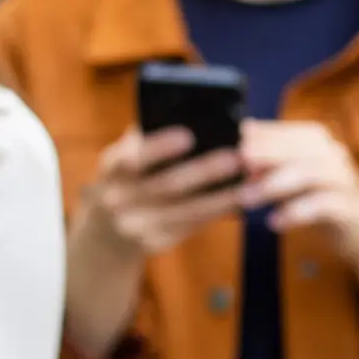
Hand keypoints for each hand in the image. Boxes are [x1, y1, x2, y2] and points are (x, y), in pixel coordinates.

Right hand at [66, 127, 246, 358]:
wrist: (107, 230)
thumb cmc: (130, 177)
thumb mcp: (126, 156)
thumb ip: (148, 137)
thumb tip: (194, 113)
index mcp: (111, 169)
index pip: (132, 158)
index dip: (159, 148)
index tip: (188, 135)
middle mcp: (117, 200)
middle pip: (166, 186)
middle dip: (204, 171)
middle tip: (237, 157)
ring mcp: (135, 226)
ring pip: (185, 212)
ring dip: (221, 197)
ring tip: (251, 183)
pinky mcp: (155, 244)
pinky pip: (191, 227)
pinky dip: (217, 212)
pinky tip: (240, 200)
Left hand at [235, 118, 358, 299]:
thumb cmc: (319, 199)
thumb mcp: (292, 176)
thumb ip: (271, 157)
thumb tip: (245, 133)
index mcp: (321, 144)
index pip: (292, 132)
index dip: (267, 134)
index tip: (240, 140)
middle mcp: (335, 157)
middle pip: (301, 149)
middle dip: (268, 154)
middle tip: (241, 163)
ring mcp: (344, 182)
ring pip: (310, 174)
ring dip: (275, 184)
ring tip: (247, 198)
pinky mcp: (349, 208)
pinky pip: (323, 206)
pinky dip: (296, 212)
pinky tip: (274, 222)